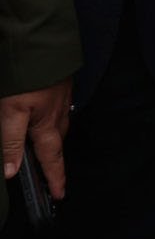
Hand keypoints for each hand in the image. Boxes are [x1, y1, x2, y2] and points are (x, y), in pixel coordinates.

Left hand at [1, 78, 72, 197]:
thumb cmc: (27, 78)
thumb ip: (10, 142)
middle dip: (54, 160)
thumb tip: (10, 173)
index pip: (51, 159)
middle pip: (56, 143)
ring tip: (44, 147)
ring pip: (58, 126)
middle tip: (51, 176)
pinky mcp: (60, 87)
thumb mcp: (11, 112)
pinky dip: (52, 121)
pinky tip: (45, 115)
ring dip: (53, 140)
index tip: (59, 195)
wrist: (42, 43)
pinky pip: (58, 111)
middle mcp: (58, 114)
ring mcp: (61, 99)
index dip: (54, 178)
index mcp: (47, 124)